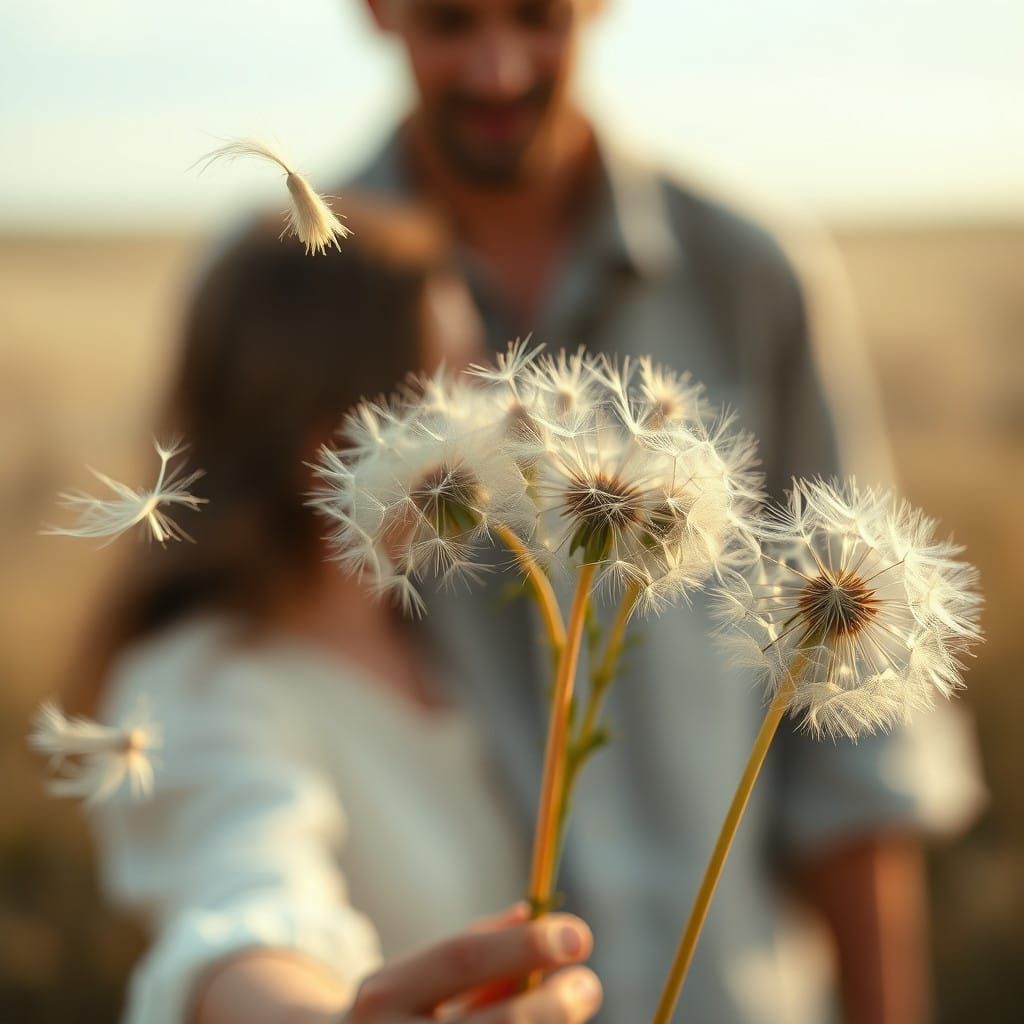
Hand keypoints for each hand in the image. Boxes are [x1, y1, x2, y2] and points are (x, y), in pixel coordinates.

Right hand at [340, 905, 601, 1022]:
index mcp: (384, 994)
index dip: (524, 946)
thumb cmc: (396, 1019)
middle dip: (548, 1009)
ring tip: (571, 1015)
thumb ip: (477, 947)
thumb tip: (536, 912)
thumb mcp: (418, 977)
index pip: (462, 960)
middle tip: (589, 985)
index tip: (580, 936)